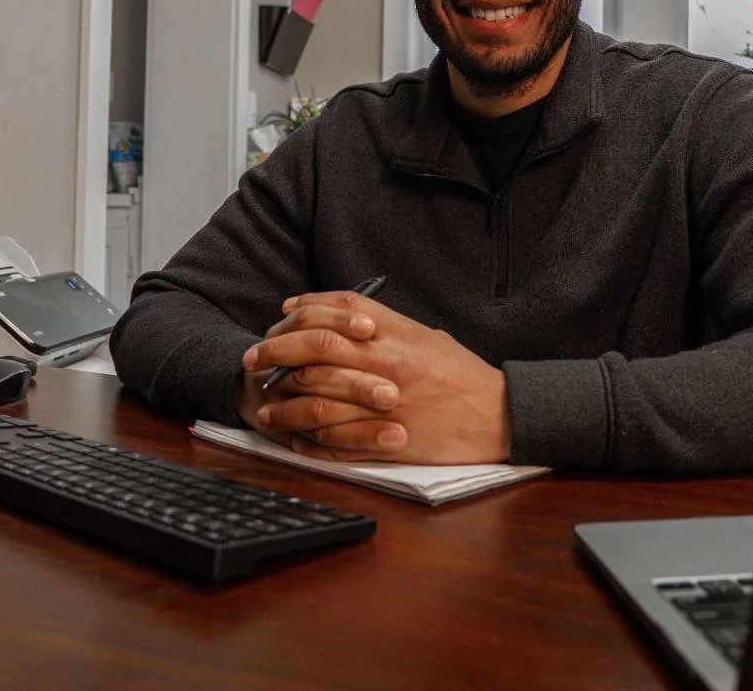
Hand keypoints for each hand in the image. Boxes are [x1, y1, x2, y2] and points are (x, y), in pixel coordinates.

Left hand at [240, 289, 510, 464]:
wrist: (498, 415)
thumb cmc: (464, 376)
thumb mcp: (427, 337)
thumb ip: (388, 328)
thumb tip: (350, 322)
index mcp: (396, 333)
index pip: (335, 311)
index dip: (302, 310)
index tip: (280, 316)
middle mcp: (385, 364)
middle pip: (313, 351)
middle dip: (276, 354)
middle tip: (254, 360)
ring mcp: (382, 404)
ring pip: (314, 400)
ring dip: (283, 403)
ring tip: (266, 406)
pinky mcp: (385, 440)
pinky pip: (333, 442)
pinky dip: (307, 440)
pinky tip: (293, 437)